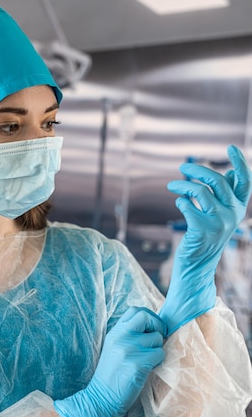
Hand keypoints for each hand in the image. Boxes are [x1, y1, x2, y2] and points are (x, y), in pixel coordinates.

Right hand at [54, 307, 165, 416]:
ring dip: (158, 349)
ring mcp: (128, 350)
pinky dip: (158, 361)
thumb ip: (128, 336)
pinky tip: (148, 369)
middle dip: (158, 326)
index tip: (152, 328)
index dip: (149, 317)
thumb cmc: (111, 376)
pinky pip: (159, 354)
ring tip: (148, 360)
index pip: (135, 311)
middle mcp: (120, 337)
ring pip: (157, 338)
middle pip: (147, 318)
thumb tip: (152, 327)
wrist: (101, 398)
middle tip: (158, 339)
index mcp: (115, 333)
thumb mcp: (114, 349)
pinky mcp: (137, 364)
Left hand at [160, 145, 251, 334]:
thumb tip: (228, 173)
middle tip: (182, 167)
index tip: (230, 147)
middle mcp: (233, 214)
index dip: (240, 163)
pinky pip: (187, 205)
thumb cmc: (204, 238)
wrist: (196, 268)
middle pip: (216, 180)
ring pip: (199, 191)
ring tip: (172, 185)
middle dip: (197, 170)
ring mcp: (219, 222)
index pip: (245, 181)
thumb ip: (224, 196)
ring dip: (182, 185)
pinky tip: (179, 204)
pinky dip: (180, 201)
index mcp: (239, 208)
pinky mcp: (202, 229)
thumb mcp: (220, 216)